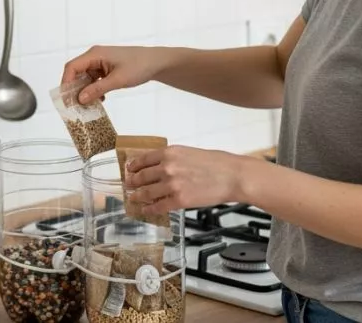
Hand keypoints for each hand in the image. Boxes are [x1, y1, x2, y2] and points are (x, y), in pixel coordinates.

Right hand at [61, 45, 169, 103]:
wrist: (156, 63)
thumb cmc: (139, 66)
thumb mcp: (118, 80)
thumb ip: (98, 89)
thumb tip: (80, 99)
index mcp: (95, 54)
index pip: (72, 67)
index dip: (66, 82)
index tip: (66, 99)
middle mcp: (95, 56)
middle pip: (76, 72)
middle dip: (75, 89)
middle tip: (75, 105)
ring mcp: (100, 62)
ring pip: (85, 78)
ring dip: (85, 91)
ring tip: (88, 105)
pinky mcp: (106, 68)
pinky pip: (94, 79)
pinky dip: (94, 89)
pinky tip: (100, 99)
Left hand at [125, 146, 249, 214]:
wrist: (232, 176)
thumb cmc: (217, 163)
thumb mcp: (190, 152)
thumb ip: (173, 159)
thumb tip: (161, 166)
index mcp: (170, 153)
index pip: (144, 159)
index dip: (133, 166)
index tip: (129, 170)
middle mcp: (167, 167)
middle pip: (142, 176)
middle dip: (132, 182)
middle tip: (128, 185)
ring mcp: (172, 184)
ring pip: (147, 192)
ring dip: (137, 197)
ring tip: (133, 199)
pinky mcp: (179, 200)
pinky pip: (158, 206)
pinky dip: (149, 209)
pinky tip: (145, 209)